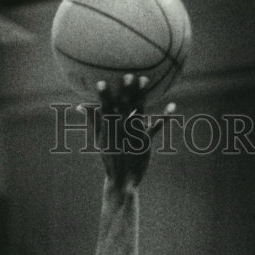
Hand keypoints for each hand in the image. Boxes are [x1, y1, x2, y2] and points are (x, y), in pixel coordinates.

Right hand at [83, 76, 174, 190]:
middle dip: (125, 92)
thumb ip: (92, 120)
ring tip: (145, 80)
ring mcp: (133, 136)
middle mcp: (121, 131)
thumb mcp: (99, 139)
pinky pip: (157, 127)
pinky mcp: (146, 141)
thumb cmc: (110, 157)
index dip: (103, 97)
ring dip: (142, 96)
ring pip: (138, 112)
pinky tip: (173, 106)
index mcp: (108, 130)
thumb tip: (80, 105)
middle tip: (128, 75)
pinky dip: (166, 117)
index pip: (104, 110)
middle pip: (123, 108)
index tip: (102, 82)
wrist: (122, 179)